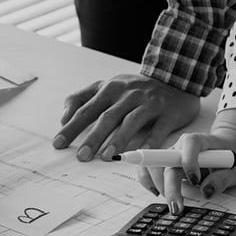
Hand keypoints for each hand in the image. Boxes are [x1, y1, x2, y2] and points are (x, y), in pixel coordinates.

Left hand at [53, 74, 199, 161]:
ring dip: (118, 140)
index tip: (58, 143)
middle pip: (107, 117)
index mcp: (110, 89)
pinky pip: (159, 128)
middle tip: (82, 156)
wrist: (176, 78)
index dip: (72, 127)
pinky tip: (142, 153)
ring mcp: (149, 102)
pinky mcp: (168, 112)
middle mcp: (128, 94)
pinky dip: (151, 141)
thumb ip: (82, 99)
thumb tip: (63, 118)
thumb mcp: (106, 87)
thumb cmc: (135, 89)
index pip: (86, 110)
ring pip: (131, 122)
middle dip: (93, 137)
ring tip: (107, 156)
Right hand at [137, 108, 235, 213]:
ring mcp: (170, 154)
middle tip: (177, 208)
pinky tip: (156, 192)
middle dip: (170, 187)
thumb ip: (222, 179)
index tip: (195, 181)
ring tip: (173, 202)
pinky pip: (148, 169)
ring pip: (154, 167)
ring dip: (159, 187)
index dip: (189, 162)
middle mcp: (180, 145)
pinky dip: (147, 181)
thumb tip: (206, 190)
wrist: (228, 147)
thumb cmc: (231, 155)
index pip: (189, 145)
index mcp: (200, 141)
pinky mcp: (165, 164)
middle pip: (166, 162)